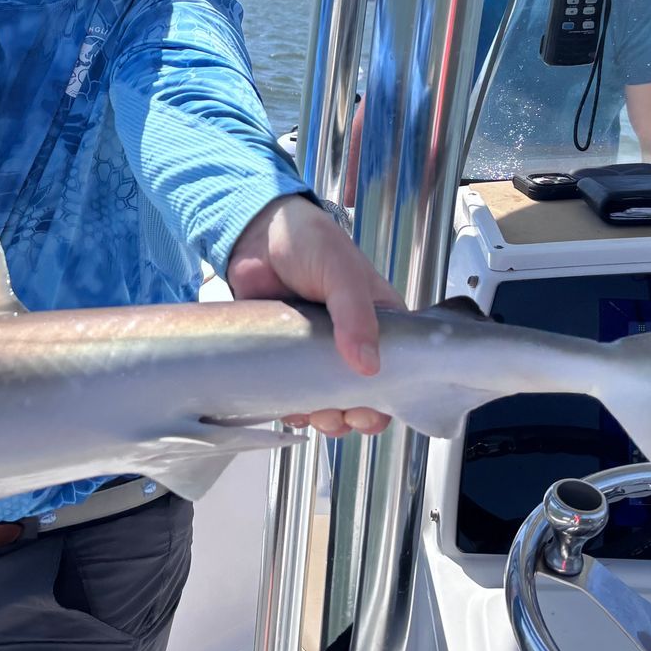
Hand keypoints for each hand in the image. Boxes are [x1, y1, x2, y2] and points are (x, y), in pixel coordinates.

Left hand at [226, 194, 399, 437]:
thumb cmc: (309, 242)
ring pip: (327, 399)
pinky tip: (287, 406)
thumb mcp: (341, 273)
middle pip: (361, 394)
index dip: (387, 397)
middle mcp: (352, 341)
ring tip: (313, 415)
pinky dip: (292, 405)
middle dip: (352, 414)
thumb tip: (367, 366)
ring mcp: (317, 351)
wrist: (254, 233)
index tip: (368, 412)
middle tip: (337, 416)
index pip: (397, 370)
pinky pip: (293, 391)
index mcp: (380, 321)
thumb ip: (356, 315)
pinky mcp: (286, 354)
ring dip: (323, 416)